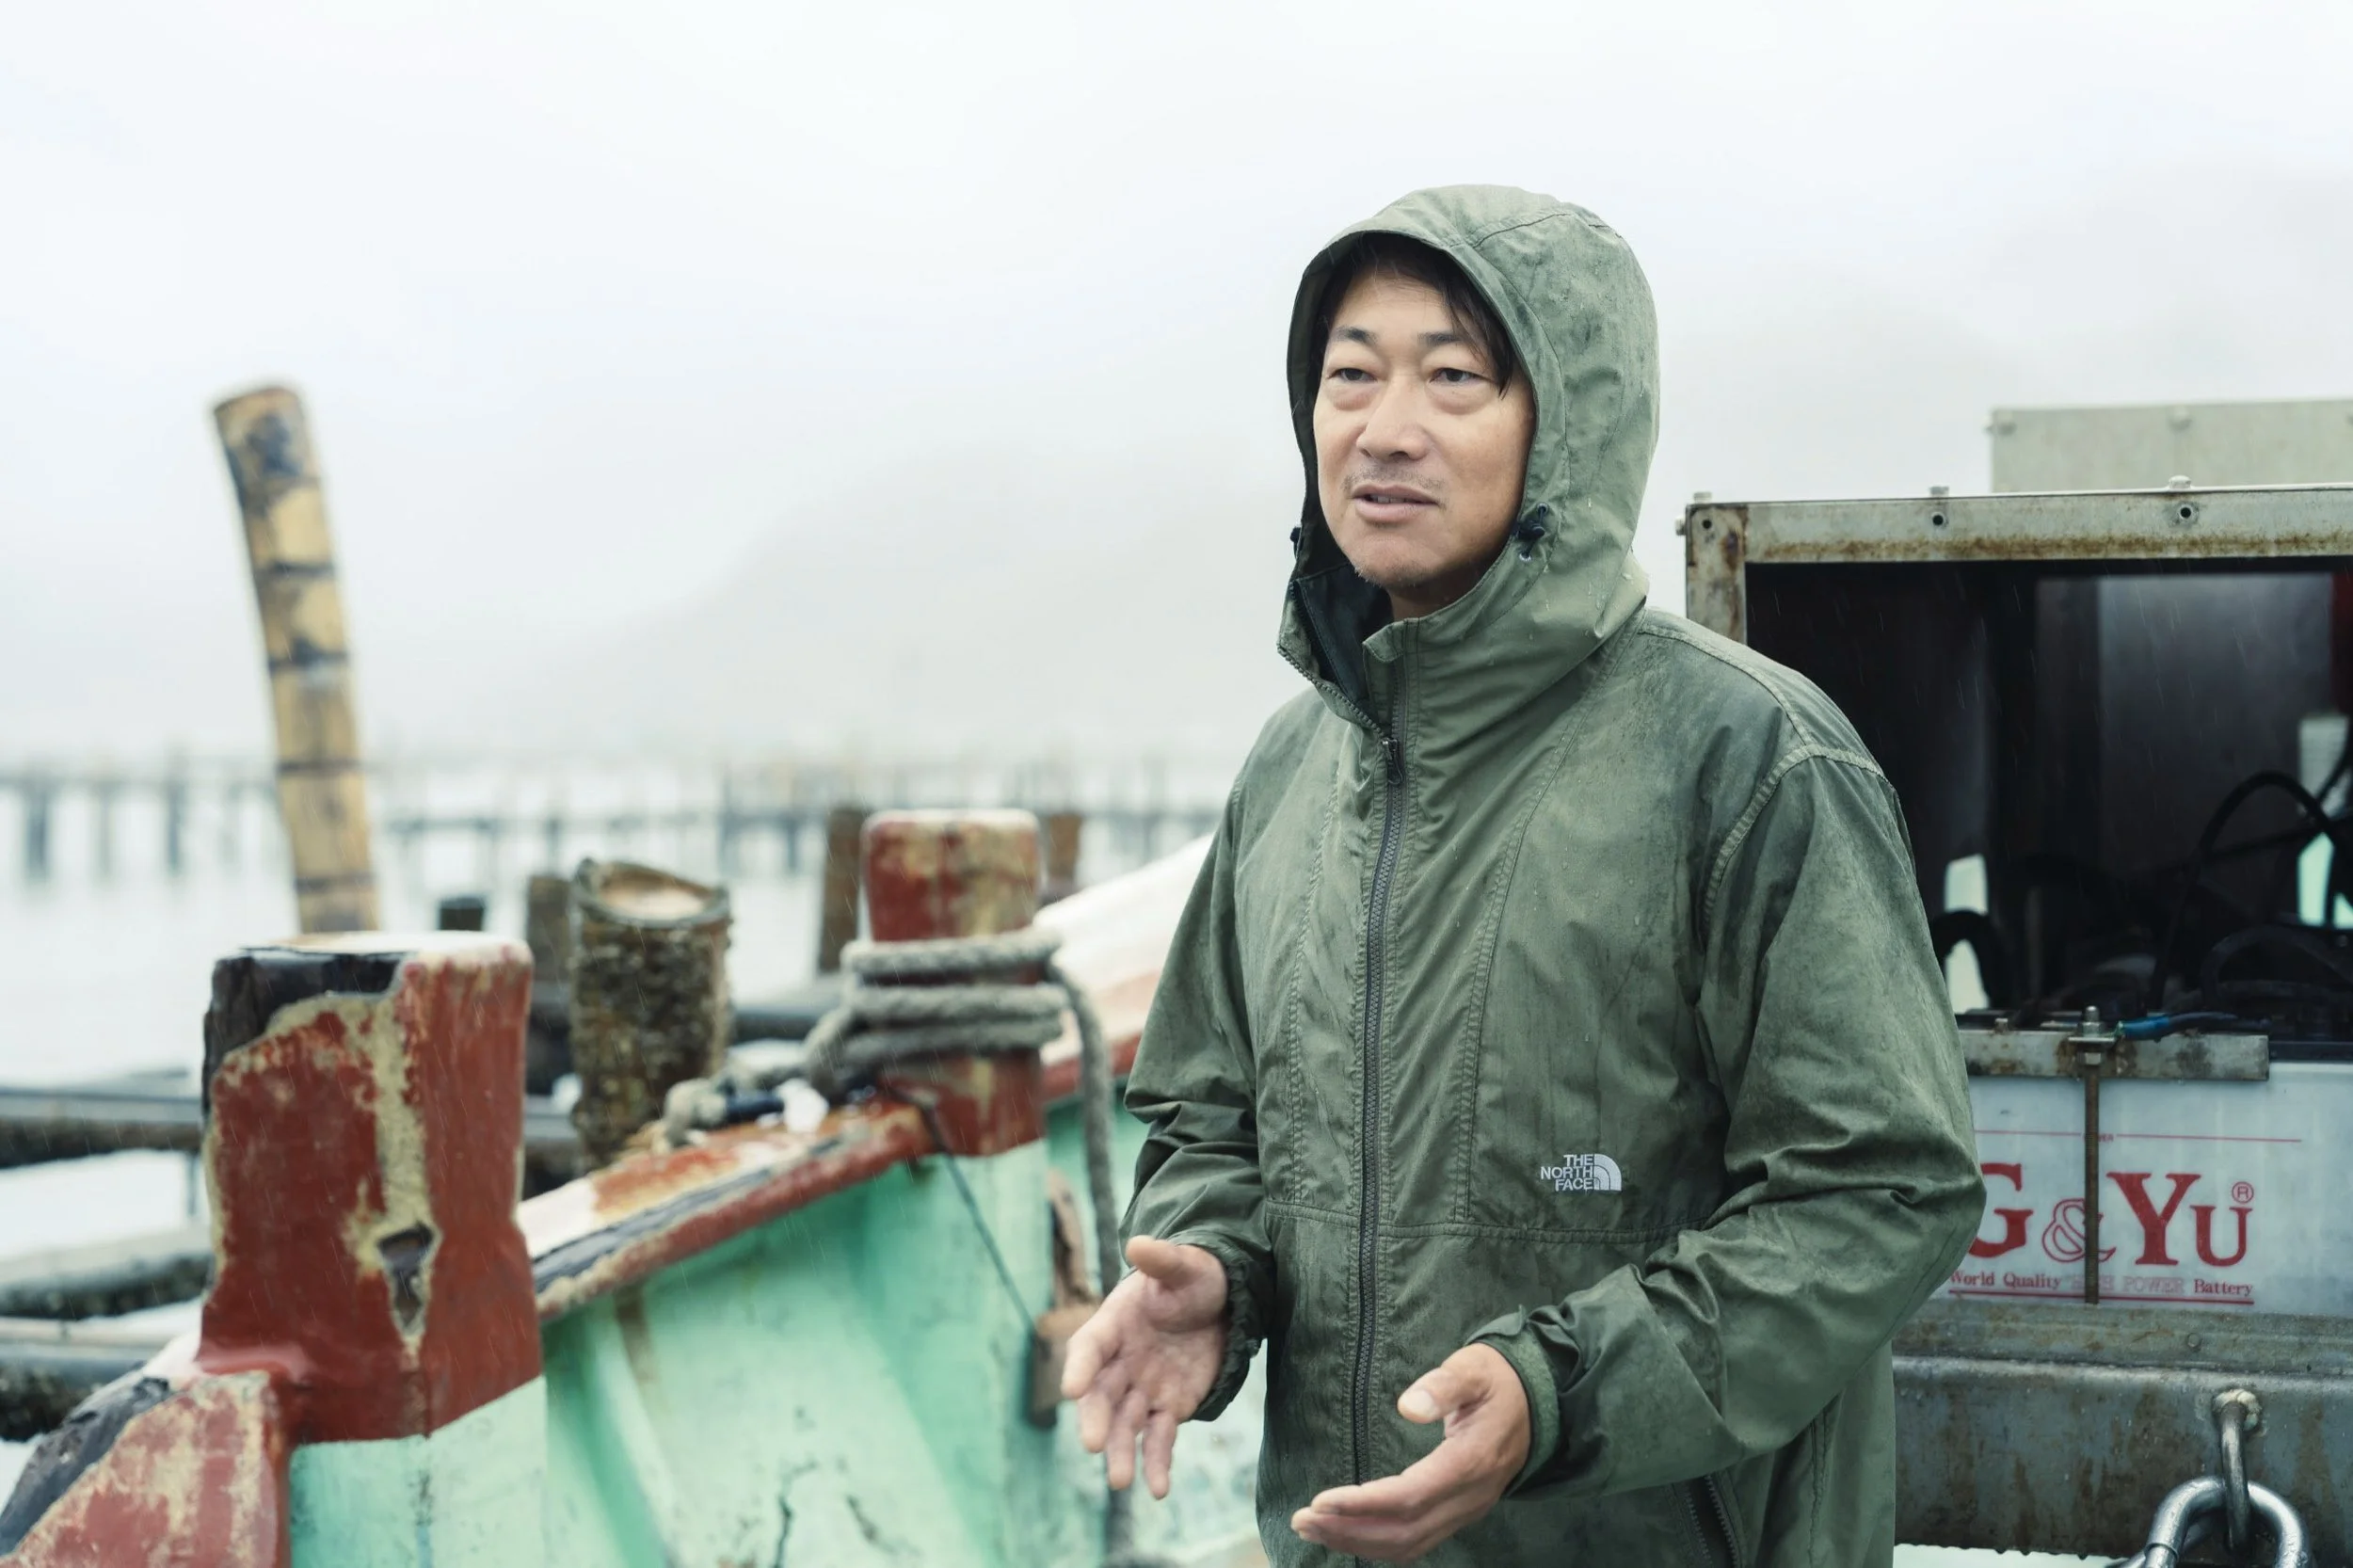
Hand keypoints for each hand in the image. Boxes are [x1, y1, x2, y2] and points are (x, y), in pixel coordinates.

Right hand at [1060, 1235, 1229, 1498]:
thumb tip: (1138, 1243)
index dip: (1080, 1365)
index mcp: (1113, 1324)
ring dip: (1122, 1452)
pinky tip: (1158, 1489)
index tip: (1072, 1387)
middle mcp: (1120, 1361)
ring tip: (1121, 1481)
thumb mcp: (1185, 1264)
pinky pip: (1159, 1439)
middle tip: (1094, 1444)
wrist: (1219, 1300)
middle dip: (1096, 1419)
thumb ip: (1162, 1259)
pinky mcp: (1169, 1407)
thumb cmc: (1194, 1277)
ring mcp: (1142, 1387)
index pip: (1089, 1346)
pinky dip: (1157, 1463)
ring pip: (1125, 1424)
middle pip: (1100, 1395)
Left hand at [1290, 1344, 1529, 1561]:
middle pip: (1404, 1532)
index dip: (1363, 1504)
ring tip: (1313, 1529)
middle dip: (1349, 1531)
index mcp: (1470, 1463)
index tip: (1321, 1500)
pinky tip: (1350, 1534)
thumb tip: (1408, 1406)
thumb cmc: (1499, 1381)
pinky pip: (1419, 1541)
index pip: (1410, 1496)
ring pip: (1410, 1544)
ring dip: (1359, 1542)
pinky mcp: (1461, 1512)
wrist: (1540, 1401)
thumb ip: (1443, 1385)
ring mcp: (1467, 1510)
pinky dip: (1380, 1544)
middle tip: (1302, 1519)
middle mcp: (1470, 1497)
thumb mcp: (1474, 1369)